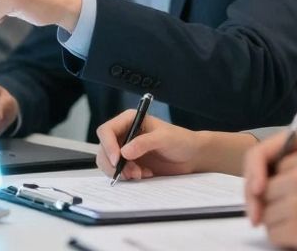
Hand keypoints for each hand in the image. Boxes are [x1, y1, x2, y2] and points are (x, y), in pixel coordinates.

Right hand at [95, 112, 254, 179]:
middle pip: (104, 149)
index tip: (117, 160)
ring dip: (121, 171)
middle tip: (131, 173)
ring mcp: (126, 149)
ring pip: (109, 162)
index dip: (108, 145)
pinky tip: (144, 174)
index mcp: (129, 120)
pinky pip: (119, 172)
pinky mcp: (131, 163)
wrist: (192, 156)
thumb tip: (124, 152)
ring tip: (140, 174)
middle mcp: (124, 134)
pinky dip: (128, 176)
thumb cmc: (181, 140)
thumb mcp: (164, 138)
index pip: (106, 131)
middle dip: (115, 163)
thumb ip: (144, 143)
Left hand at [259, 139, 296, 250]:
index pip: (278, 167)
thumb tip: (283, 182)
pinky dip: (283, 239)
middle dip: (275, 204)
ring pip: (267, 213)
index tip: (282, 197)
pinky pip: (275, 233)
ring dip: (278, 223)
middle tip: (289, 217)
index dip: (280, 184)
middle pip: (268, 189)